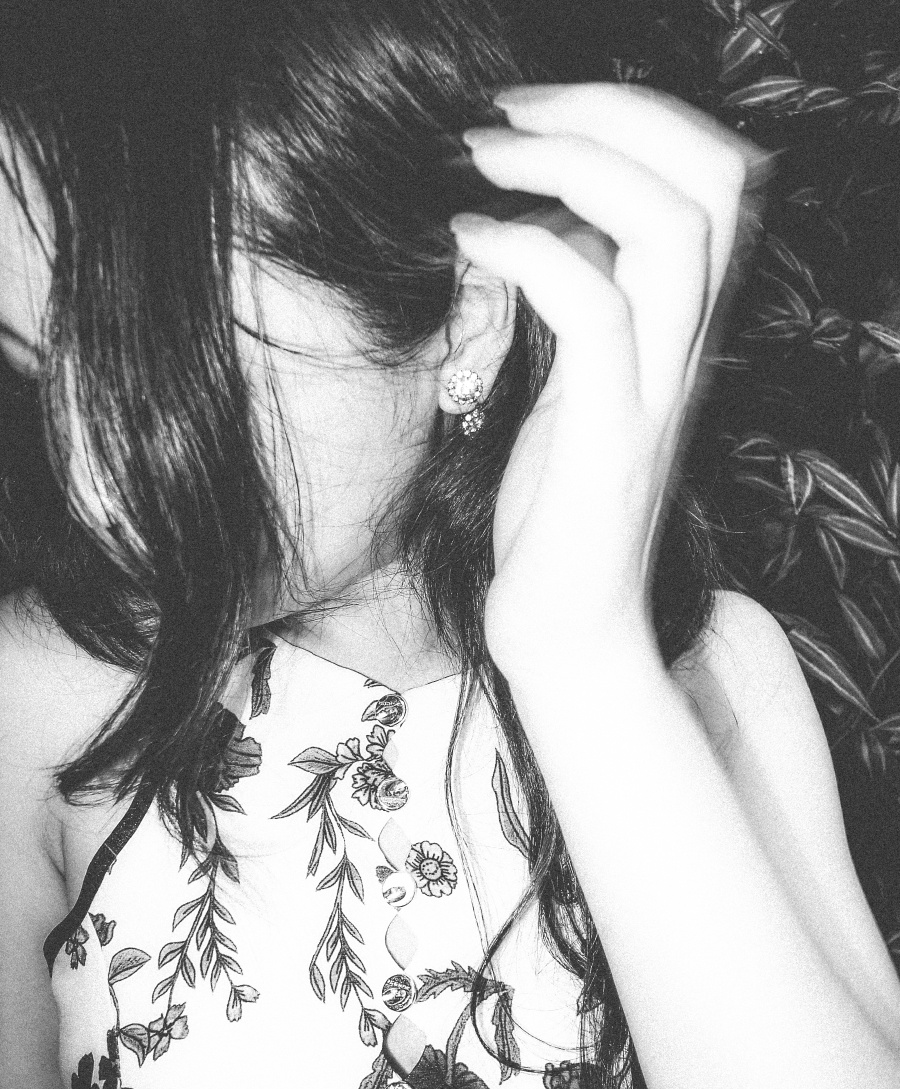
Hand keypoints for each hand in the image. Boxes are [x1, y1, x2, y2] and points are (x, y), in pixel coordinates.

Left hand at [450, 84, 763, 672]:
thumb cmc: (555, 508)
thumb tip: (559, 215)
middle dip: (609, 113)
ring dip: (569, 163)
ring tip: (481, 156)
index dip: (635, 117)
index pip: (715, 180)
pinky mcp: (609, 435)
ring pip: (670, 226)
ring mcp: (654, 390)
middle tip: (506, 114)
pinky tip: (467, 240)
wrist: (566, 622)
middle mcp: (684, 349)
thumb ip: (589, 301)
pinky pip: (593, 307)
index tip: (534, 111)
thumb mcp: (575, 382)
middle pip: (710, 179)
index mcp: (678, 332)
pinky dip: (527, 249)